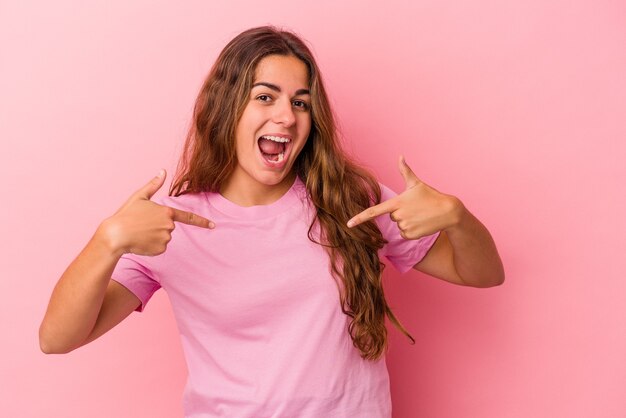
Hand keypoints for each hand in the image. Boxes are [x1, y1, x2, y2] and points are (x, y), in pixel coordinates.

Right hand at [98, 169, 213, 255]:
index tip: (213, 225)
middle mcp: (169, 226)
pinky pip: (159, 247)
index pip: (188, 217)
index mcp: (166, 212)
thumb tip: (163, 171)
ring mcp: (165, 239)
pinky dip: (151, 245)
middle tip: (141, 224)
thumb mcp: (139, 197)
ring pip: (163, 237)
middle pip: (169, 226)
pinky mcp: (160, 249)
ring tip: (139, 232)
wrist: (114, 235)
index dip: (202, 222)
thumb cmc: (126, 214)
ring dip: (153, 236)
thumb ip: (154, 185)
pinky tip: (140, 241)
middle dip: (158, 226)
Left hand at [347, 156, 462, 239]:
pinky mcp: (411, 235)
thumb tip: (400, 156)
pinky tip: (422, 223)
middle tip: (416, 208)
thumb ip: (405, 171)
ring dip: (407, 221)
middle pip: (392, 216)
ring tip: (420, 215)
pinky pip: (405, 234)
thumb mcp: (417, 183)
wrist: (449, 212)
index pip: (374, 211)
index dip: (360, 218)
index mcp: (397, 202)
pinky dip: (412, 230)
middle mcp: (399, 215)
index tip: (348, 224)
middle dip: (401, 212)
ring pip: (398, 226)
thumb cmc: (431, 195)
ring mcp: (405, 226)